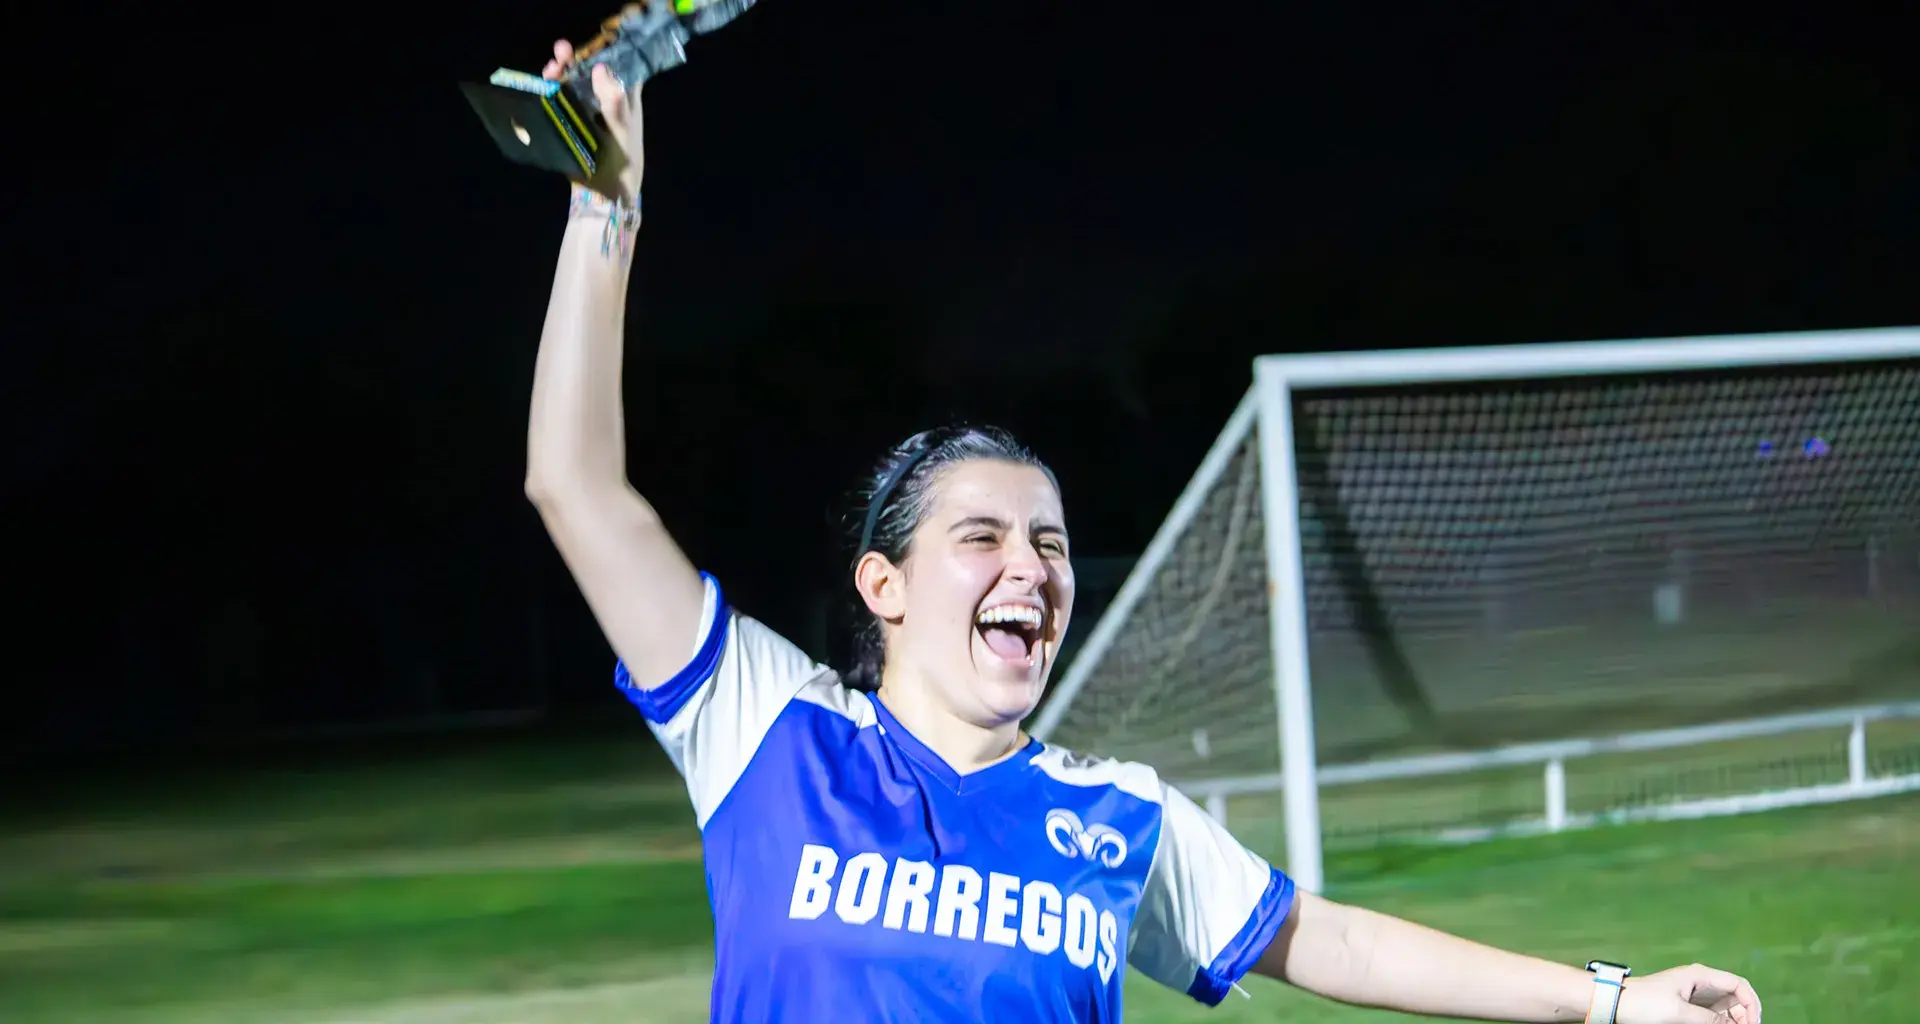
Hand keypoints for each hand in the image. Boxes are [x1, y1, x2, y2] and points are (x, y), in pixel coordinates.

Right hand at [541, 38, 643, 203]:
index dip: (605, 50)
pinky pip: (560, 98)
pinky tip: (544, 82)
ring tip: (551, 67)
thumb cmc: (622, 160)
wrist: (604, 194)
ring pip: (573, 82)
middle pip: (590, 69)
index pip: (619, 63)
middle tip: (561, 50)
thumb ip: (615, 101)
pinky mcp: (571, 120)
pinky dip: (551, 88)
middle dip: (576, 57)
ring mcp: (588, 109)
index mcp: (626, 97)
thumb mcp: (622, 129)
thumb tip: (601, 69)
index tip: (591, 42)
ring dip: (561, 71)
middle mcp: (607, 99)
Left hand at [1618, 963, 1761, 1023]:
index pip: (1739, 984)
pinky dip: (1720, 1022)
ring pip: (1726, 1008)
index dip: (1751, 1004)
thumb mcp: (1679, 1012)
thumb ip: (1710, 1020)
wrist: (1617, 1003)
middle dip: (1744, 1015)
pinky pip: (1712, 1014)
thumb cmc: (1644, 1003)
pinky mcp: (1688, 1006)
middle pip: (1735, 997)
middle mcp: (1701, 982)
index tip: (1753, 1023)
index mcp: (1700, 975)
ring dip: (1733, 1019)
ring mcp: (1695, 994)